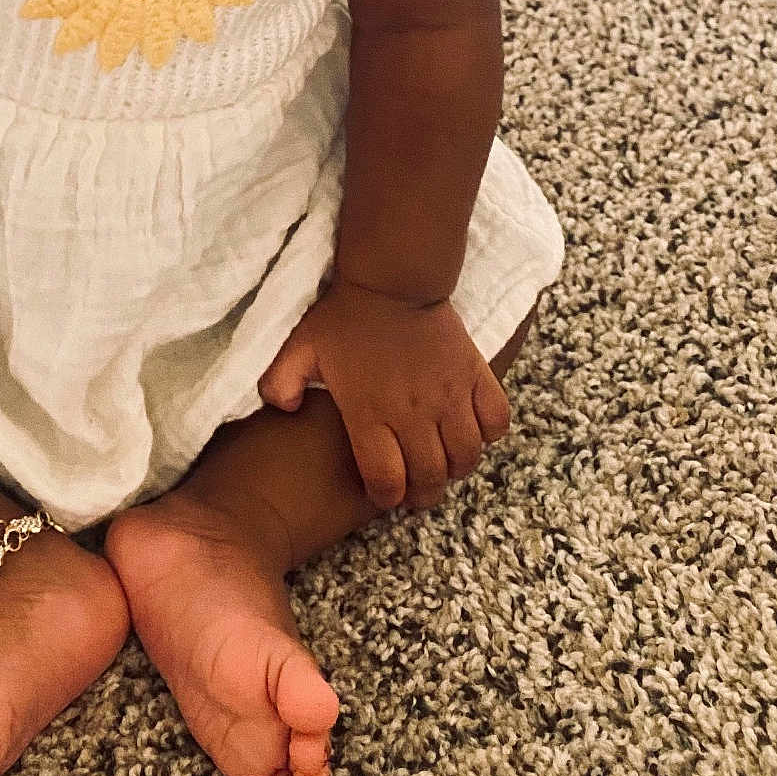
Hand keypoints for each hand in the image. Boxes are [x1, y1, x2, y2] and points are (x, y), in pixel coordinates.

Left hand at [257, 277, 510, 511]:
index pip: (386, 481)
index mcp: (369, 413)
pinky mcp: (477, 375)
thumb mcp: (299, 349)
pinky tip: (470, 428)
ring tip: (443, 462)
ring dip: (456, 468)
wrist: (391, 280)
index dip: (386, 496)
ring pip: (466, 457)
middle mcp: (413, 412)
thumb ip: (280, 383)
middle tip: (417, 490)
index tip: (385, 492)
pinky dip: (488, 433)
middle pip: (430, 478)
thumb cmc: (344, 317)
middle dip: (423, 494)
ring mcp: (450, 395)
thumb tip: (282, 412)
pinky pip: (496, 422)